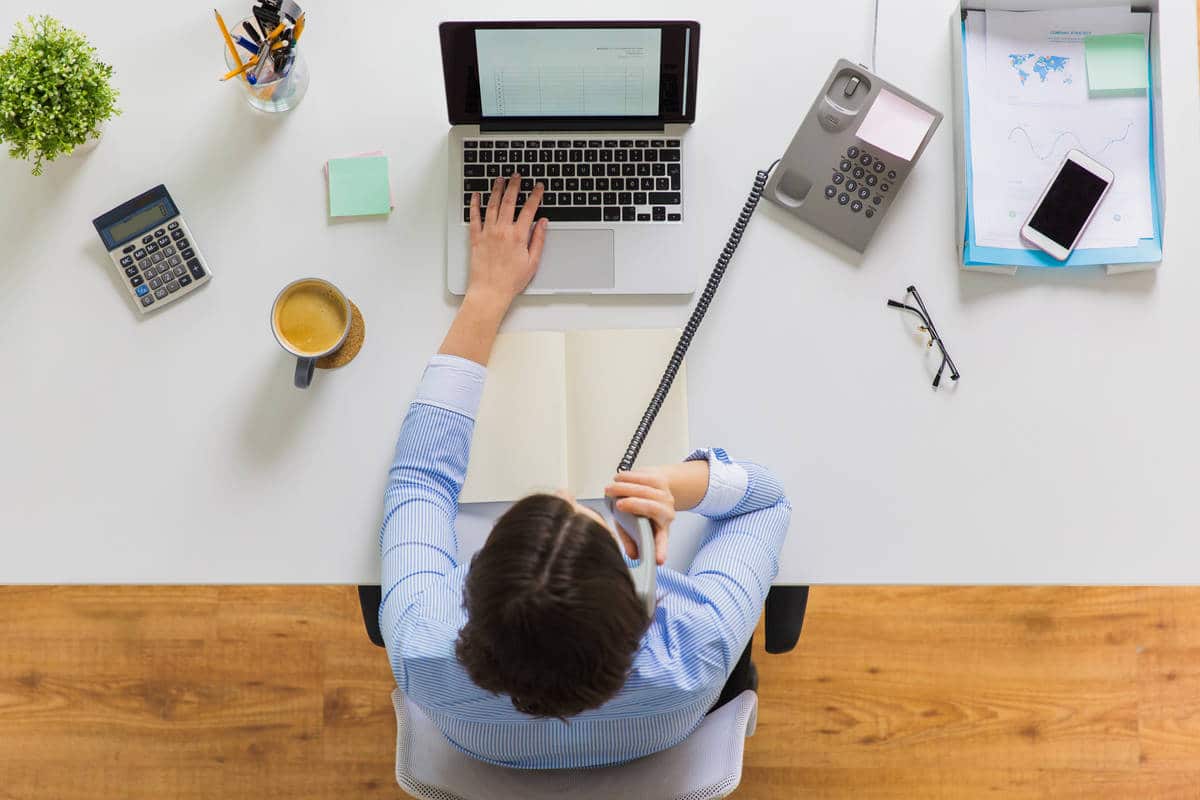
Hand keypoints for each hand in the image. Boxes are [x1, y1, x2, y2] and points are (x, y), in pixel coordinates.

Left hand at [466, 173, 547, 310]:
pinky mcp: (475, 238)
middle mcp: (502, 231)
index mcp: (518, 236)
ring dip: (496, 190)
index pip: (529, 210)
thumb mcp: (532, 262)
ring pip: (492, 205)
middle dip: (514, 186)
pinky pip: (474, 217)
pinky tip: (477, 195)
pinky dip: (475, 204)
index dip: (535, 196)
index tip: (538, 187)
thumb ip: (538, 240)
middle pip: (509, 202)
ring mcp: (487, 233)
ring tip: (499, 179)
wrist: (490, 292)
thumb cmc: (511, 281)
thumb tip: (543, 223)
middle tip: (517, 176)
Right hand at [605, 469, 675, 565]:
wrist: (656, 489)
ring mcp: (664, 494)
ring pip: (646, 490)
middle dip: (634, 505)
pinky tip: (618, 479)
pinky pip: (644, 477)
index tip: (657, 560)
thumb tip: (632, 555)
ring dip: (626, 488)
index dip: (660, 550)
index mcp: (662, 529)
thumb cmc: (643, 511)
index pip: (661, 541)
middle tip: (618, 505)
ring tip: (610, 489)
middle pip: (652, 507)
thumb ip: (630, 539)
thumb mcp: (635, 528)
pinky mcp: (660, 480)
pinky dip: (629, 477)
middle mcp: (666, 512)